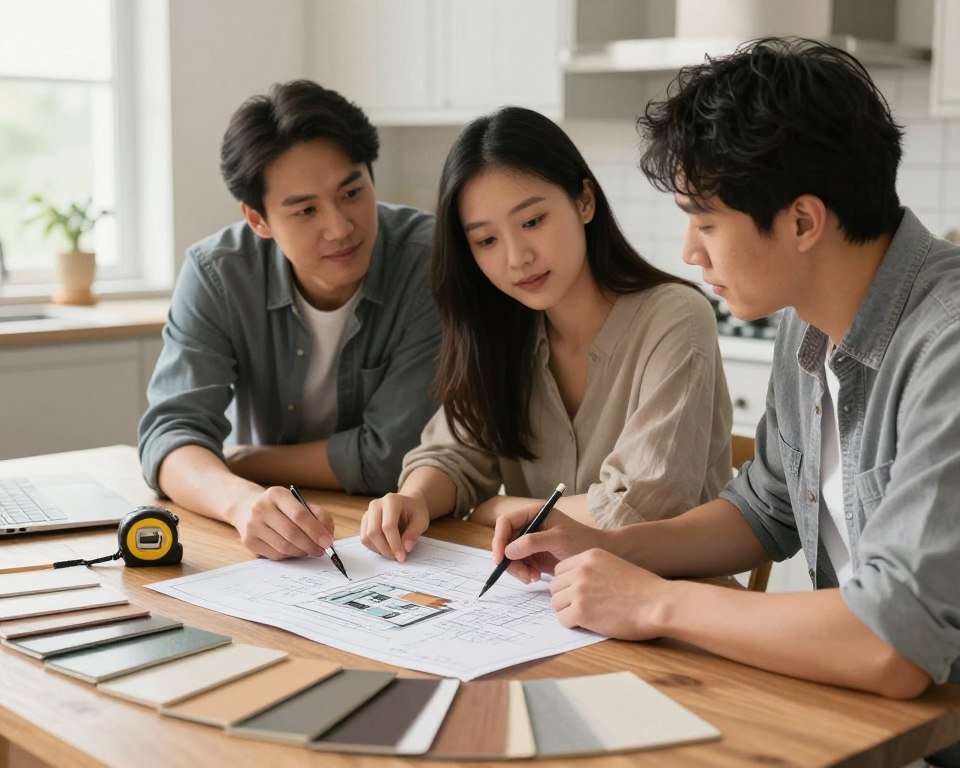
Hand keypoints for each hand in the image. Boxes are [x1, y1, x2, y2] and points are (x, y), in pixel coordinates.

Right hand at [230, 486, 334, 559]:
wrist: (246, 507)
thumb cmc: (280, 507)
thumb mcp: (298, 503)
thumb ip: (317, 515)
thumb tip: (328, 535)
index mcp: (276, 494)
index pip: (299, 515)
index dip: (316, 530)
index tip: (328, 541)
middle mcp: (261, 508)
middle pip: (292, 533)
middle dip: (311, 545)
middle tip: (321, 550)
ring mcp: (252, 525)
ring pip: (284, 546)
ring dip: (302, 552)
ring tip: (310, 550)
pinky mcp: (248, 541)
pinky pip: (275, 555)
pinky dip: (289, 556)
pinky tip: (294, 550)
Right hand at [360, 491, 429, 561]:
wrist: (408, 504)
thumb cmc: (415, 511)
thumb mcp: (422, 520)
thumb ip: (414, 533)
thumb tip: (405, 548)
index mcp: (392, 501)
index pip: (388, 526)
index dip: (394, 543)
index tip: (402, 556)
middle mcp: (376, 505)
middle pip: (374, 532)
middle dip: (385, 549)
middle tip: (397, 557)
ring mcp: (368, 512)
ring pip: (366, 536)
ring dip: (379, 549)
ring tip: (393, 553)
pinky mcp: (365, 521)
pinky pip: (364, 538)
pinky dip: (374, 547)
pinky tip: (386, 548)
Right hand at [490, 502, 608, 583]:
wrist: (596, 556)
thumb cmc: (582, 541)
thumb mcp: (559, 539)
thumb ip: (533, 542)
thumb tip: (508, 550)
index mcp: (533, 513)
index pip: (505, 522)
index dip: (498, 539)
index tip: (500, 558)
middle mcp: (529, 525)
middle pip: (505, 541)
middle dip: (509, 560)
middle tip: (522, 575)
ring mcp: (530, 541)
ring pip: (509, 556)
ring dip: (517, 569)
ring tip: (532, 578)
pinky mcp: (533, 555)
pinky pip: (519, 565)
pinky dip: (523, 573)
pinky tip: (535, 577)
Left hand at [550, 549, 668, 640]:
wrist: (659, 604)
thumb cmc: (644, 589)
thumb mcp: (615, 566)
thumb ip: (594, 571)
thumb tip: (575, 584)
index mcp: (590, 556)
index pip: (560, 569)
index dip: (567, 584)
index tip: (577, 593)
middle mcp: (581, 570)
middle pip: (555, 586)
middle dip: (564, 598)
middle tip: (580, 607)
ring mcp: (579, 590)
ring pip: (556, 603)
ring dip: (567, 611)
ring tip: (586, 616)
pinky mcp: (581, 611)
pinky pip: (562, 619)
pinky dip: (572, 624)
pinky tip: (588, 624)